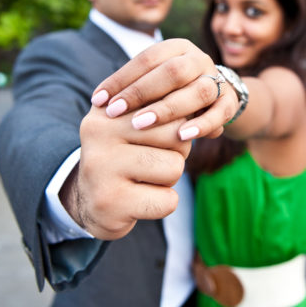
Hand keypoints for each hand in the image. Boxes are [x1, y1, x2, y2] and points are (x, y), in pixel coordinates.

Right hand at [60, 105, 191, 239]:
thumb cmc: (127, 157)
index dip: (180, 124)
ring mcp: (101, 166)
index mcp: (108, 106)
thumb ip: (169, 110)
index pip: (168, 102)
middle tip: (151, 162)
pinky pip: (168, 200)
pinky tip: (141, 201)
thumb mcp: (139, 126)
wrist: (90, 204)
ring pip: (174, 167)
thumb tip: (215, 122)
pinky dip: (164, 204)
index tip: (167, 135)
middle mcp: (99, 131)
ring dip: (169, 179)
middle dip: (176, 153)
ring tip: (144, 180)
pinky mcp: (110, 201)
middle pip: (176, 133)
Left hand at [90, 39, 239, 140]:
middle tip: (115, 112)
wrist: (215, 102)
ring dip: (168, 109)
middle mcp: (199, 59)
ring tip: (141, 125)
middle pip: (173, 71)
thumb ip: (132, 89)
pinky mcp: (231, 101)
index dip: (121, 78)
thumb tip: (99, 104)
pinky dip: (202, 125)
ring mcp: (218, 79)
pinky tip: (181, 137)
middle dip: (141, 92)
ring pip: (198, 90)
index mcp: (177, 47)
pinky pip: (220, 112)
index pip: (147, 57)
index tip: (99, 101)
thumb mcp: (153, 86)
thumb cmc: (171, 94)